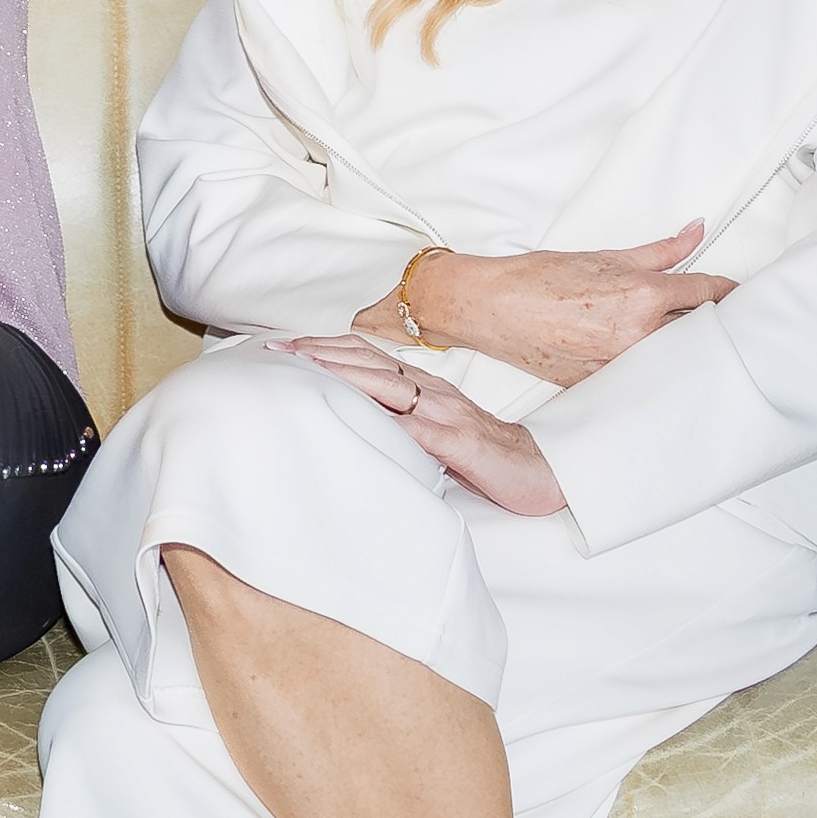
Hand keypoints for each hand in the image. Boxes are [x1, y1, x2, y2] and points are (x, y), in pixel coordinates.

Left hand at [282, 334, 570, 518]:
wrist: (540, 471)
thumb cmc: (483, 454)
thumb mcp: (434, 431)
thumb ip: (399, 422)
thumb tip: (354, 418)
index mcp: (424, 386)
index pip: (368, 356)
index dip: (326, 347)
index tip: (285, 346)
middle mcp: (432, 391)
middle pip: (368, 362)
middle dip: (319, 353)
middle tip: (276, 350)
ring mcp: (445, 413)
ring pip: (386, 385)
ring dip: (342, 373)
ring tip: (303, 367)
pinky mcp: (458, 441)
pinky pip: (417, 429)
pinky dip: (384, 421)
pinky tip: (356, 417)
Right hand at [400, 225, 731, 392]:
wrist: (492, 308)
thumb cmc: (540, 278)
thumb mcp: (606, 256)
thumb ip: (661, 250)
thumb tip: (697, 231)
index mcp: (642, 296)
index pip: (707, 293)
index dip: (729, 292)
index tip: (739, 293)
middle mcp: (637, 336)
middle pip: (698, 329)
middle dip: (711, 321)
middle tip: (721, 316)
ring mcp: (620, 366)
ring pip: (673, 357)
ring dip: (683, 346)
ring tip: (686, 338)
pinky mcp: (602, 385)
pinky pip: (641, 376)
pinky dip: (650, 365)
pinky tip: (650, 360)